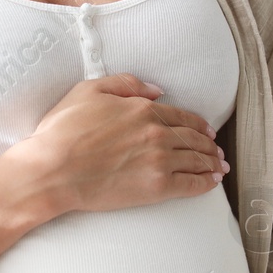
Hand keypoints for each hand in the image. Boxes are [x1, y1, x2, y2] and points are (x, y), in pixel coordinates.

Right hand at [3, 72, 227, 217]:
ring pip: (197, 160)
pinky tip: (212, 182)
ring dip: (212, 163)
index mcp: (143, 109)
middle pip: (194, 138)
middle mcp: (157, 133)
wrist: (53, 169)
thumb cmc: (63, 131)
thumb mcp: (89, 90)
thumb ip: (126, 84)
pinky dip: (206, 183)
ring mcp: (159, 161)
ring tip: (219, 167)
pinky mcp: (157, 187)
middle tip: (217, 151)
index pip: (181, 115)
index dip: (197, 124)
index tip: (206, 131)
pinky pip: (191, 184)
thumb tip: (157, 89)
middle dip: (209, 145)